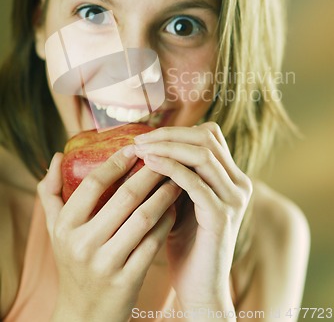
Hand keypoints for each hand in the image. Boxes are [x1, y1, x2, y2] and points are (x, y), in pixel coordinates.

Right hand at [37, 147, 180, 321]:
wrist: (84, 315)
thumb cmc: (72, 262)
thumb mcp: (55, 229)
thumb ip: (50, 192)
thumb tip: (56, 156)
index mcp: (66, 227)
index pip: (93, 184)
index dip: (116, 162)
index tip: (135, 148)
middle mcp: (83, 244)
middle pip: (125, 197)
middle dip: (150, 173)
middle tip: (166, 157)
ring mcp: (106, 263)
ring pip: (144, 217)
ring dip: (164, 193)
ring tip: (178, 178)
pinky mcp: (128, 280)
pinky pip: (154, 241)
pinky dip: (167, 220)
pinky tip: (176, 207)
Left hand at [133, 122, 252, 313]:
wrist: (199, 288)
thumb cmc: (186, 243)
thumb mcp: (183, 201)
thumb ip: (178, 175)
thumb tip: (148, 145)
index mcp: (232, 177)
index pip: (210, 135)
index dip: (178, 131)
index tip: (147, 137)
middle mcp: (239, 184)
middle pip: (206, 139)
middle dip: (169, 135)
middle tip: (138, 140)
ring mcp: (233, 199)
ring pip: (202, 155)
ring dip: (166, 147)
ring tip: (139, 150)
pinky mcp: (221, 216)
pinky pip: (194, 182)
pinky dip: (170, 168)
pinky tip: (148, 165)